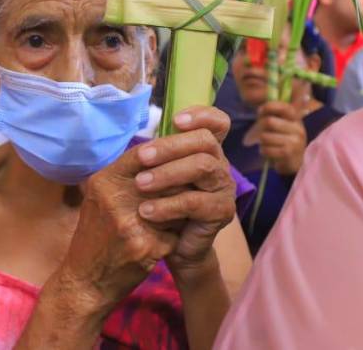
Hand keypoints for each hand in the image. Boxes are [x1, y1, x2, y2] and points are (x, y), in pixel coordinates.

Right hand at [57, 145, 179, 315]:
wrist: (85, 281)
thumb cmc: (95, 236)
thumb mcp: (99, 199)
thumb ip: (124, 177)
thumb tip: (160, 155)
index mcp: (104, 182)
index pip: (142, 154)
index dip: (165, 155)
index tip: (179, 159)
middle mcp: (115, 199)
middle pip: (165, 178)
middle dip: (180, 184)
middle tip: (189, 189)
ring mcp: (131, 223)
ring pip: (175, 204)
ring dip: (181, 211)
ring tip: (177, 216)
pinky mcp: (146, 246)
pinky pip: (176, 233)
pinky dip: (175, 237)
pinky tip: (166, 243)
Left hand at [133, 106, 236, 284]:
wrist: (174, 247)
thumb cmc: (163, 206)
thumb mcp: (157, 177)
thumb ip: (155, 157)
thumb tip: (139, 143)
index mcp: (206, 151)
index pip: (217, 122)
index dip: (201, 115)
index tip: (175, 120)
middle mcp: (220, 165)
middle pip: (205, 141)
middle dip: (171, 146)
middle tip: (142, 157)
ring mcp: (224, 187)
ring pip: (203, 166)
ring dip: (168, 173)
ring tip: (141, 184)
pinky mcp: (222, 211)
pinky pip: (196, 201)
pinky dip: (168, 205)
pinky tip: (147, 211)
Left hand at [255, 101, 306, 175]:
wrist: (296, 162)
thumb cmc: (285, 140)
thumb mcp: (283, 125)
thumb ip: (274, 115)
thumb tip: (260, 109)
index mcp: (296, 119)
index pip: (284, 107)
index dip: (269, 107)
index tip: (260, 112)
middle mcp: (297, 128)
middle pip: (269, 122)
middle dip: (261, 128)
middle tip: (263, 133)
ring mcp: (294, 141)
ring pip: (265, 137)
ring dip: (262, 142)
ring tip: (267, 144)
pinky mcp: (287, 153)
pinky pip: (266, 149)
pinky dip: (263, 151)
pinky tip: (269, 152)